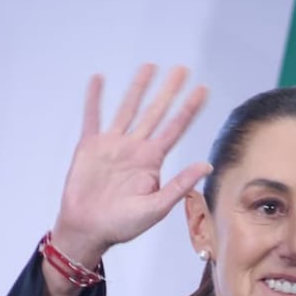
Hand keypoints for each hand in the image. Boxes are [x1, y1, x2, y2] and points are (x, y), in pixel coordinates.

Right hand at [51, 64, 210, 264]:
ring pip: (128, 108)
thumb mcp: (156, 208)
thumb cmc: (121, 225)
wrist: (88, 229)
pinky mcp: (90, 146)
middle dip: (169, 91)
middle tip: (182, 69)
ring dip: (138, 88)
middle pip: (156, 112)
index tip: (203, 89)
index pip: (176, 128)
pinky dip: (94, 98)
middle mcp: (135, 148)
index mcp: (152, 161)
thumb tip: (206, 166)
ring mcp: (113, 145)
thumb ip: (179, 185)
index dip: (189, 109)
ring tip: (150, 66)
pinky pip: (92, 117)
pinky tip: (99, 80)